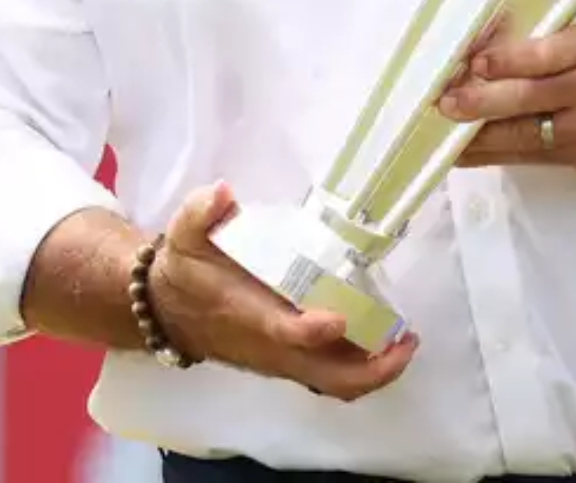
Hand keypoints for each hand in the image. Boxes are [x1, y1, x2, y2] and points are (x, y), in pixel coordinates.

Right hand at [145, 181, 420, 401]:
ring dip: (374, 370)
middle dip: (371, 369)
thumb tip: (221, 193)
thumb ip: (200, 212)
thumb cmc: (185, 271)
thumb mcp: (183, 235)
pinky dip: (360, 365)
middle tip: (406, 340)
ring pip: (333, 383)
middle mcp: (270, 347)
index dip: (312, 332)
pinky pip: (330, 376)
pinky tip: (383, 338)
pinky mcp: (289, 362)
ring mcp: (283, 360)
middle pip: (326, 377)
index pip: (284, 333)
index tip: (340, 316)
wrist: (169, 313)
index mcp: (247, 315)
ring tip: (406, 340)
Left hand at [437, 25, 575, 175]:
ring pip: (522, 138)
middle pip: (525, 100)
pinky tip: (467, 154)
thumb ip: (551, 47)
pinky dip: (496, 155)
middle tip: (442, 105)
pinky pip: (532, 158)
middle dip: (477, 104)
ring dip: (476, 138)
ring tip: (439, 135)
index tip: (466, 63)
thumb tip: (488, 56)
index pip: (540, 56)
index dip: (499, 61)